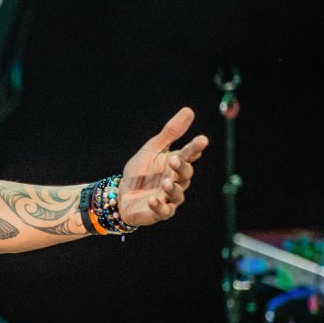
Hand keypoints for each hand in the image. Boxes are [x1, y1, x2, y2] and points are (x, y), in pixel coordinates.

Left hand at [117, 108, 209, 227]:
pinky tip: (152, 200)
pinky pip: (162, 211)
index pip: (189, 154)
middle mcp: (176, 181)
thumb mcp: (152, 148)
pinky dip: (158, 206)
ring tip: (165, 182)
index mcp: (176, 164)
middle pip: (185, 174)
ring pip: (177, 194)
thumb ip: (170, 132)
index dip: (195, 148)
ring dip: (172, 188)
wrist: (121, 195)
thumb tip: (189, 110)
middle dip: (181, 167)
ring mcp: (169, 198)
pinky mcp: (159, 212)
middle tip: (174, 160)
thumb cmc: (140, 171)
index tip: (202, 140)